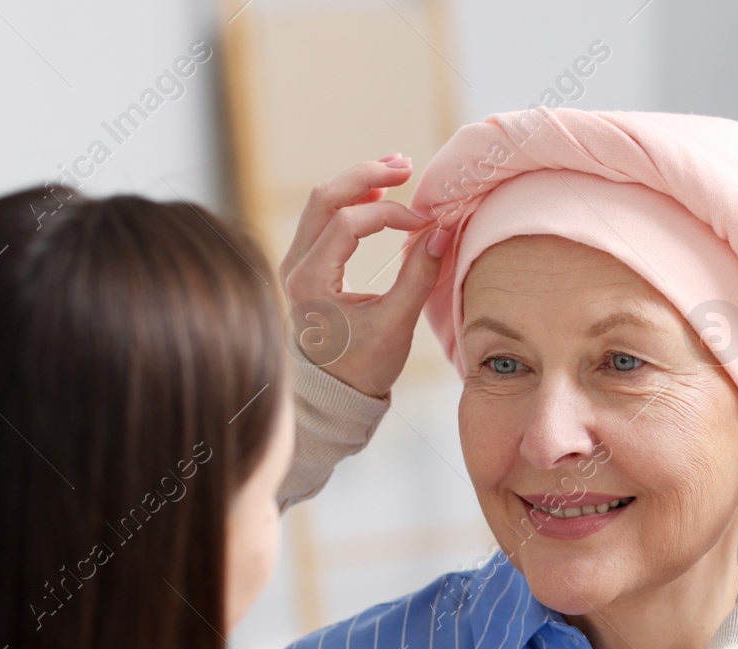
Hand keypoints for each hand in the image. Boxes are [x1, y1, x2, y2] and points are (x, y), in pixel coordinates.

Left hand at [280, 154, 447, 398]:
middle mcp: (296, 266)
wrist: (336, 394)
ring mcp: (297, 263)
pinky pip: (325, 218)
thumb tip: (442, 232)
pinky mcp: (307, 265)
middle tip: (405, 165)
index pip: (348, 223)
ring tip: (396, 172)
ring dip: (359, 183)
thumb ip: (419, 276)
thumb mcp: (396, 324)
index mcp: (311, 281)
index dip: (391, 214)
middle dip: (367, 176)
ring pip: (322, 203)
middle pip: (325, 197)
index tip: (424, 224)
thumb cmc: (364, 367)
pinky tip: (378, 196)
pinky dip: (352, 202)